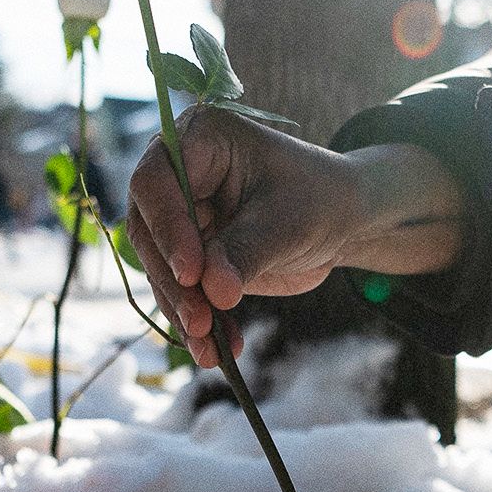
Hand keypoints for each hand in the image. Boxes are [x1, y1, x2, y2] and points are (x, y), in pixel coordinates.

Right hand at [127, 107, 362, 366]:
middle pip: (148, 229)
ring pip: (160, 268)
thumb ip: (246, 252)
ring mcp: (180, 217)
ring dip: (183, 312)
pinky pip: (181, 292)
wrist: (342, 221)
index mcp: (198, 139)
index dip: (168, 228)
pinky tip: (218, 353)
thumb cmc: (319, 200)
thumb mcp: (287, 223)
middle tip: (200, 321)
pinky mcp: (190, 255)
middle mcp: (179, 174)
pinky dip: (198, 323)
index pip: (156, 181)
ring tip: (210, 349)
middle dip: (173, 282)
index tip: (192, 274)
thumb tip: (213, 292)